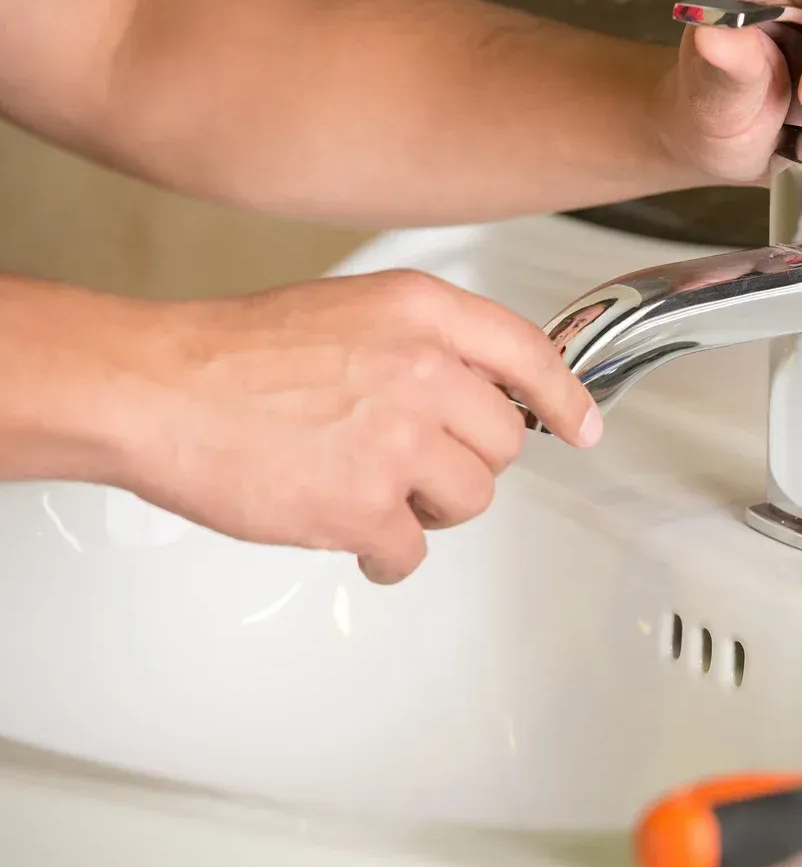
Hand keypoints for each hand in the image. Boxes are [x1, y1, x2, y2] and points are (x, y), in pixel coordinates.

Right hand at [124, 271, 598, 583]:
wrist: (156, 390)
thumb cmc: (237, 354)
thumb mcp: (351, 311)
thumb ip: (426, 345)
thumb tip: (485, 393)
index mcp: (422, 314)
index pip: (529, 355)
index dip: (564, 399)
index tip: (581, 427)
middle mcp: (424, 371)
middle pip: (504, 444)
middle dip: (464, 461)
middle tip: (410, 461)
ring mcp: (398, 442)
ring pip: (471, 501)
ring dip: (430, 508)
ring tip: (371, 489)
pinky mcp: (365, 508)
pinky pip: (413, 553)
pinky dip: (387, 555)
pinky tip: (353, 535)